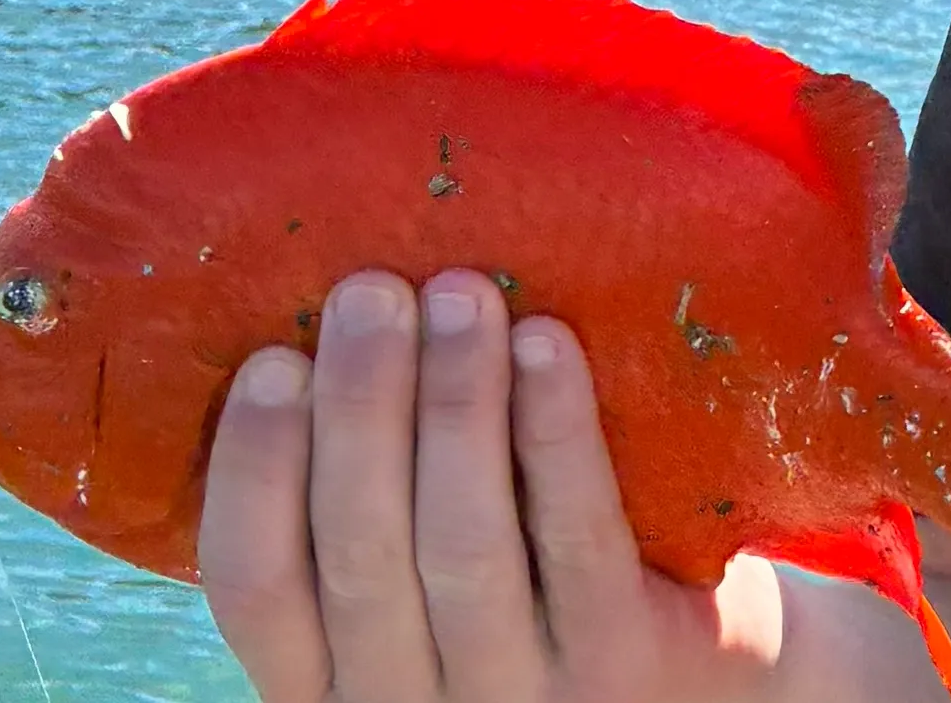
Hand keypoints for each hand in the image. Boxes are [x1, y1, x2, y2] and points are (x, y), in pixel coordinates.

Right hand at [199, 267, 779, 702]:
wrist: (696, 690)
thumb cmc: (523, 592)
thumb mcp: (414, 586)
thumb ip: (366, 501)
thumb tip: (322, 329)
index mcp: (331, 678)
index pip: (257, 584)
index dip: (254, 469)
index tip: (272, 359)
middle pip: (361, 553)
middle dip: (361, 406)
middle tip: (369, 288)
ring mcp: (522, 698)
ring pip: (464, 544)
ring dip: (454, 403)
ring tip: (460, 293)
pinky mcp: (624, 667)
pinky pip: (577, 541)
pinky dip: (555, 433)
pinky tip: (545, 344)